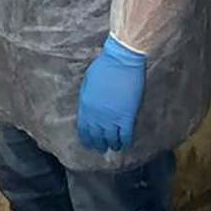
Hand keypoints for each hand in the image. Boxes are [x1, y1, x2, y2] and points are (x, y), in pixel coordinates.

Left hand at [77, 35, 146, 151]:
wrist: (122, 61)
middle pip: (96, 137)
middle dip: (99, 145)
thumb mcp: (88, 82)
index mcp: (85, 107)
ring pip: (111, 139)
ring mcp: (112, 118)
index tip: (89, 144)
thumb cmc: (104, 66)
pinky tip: (125, 143)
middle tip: (102, 148)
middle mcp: (97, 116)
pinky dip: (125, 142)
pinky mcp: (127, 117)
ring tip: (114, 147)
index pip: (83, 130)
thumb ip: (87, 98)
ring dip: (112, 145)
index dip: (86, 139)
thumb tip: (89, 107)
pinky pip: (125, 136)